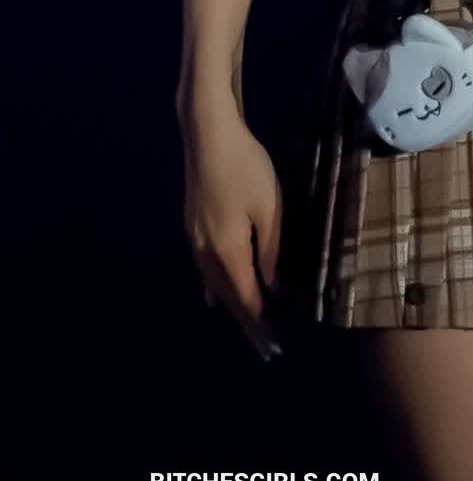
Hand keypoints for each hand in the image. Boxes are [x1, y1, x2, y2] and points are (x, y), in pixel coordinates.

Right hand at [178, 102, 283, 360]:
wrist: (208, 135)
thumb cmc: (245, 168)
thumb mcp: (269, 208)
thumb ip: (270, 250)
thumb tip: (270, 286)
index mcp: (227, 251)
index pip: (245, 298)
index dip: (259, 323)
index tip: (272, 345)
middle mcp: (205, 252)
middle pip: (226, 296)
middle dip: (245, 321)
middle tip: (262, 345)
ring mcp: (194, 239)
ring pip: (213, 283)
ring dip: (230, 304)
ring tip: (245, 324)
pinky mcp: (191, 225)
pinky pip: (204, 268)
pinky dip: (215, 285)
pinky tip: (214, 293)